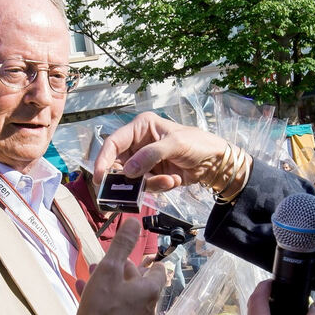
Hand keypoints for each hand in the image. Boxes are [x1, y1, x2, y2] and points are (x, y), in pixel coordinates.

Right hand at [71, 218, 165, 314]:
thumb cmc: (101, 306)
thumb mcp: (109, 269)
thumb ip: (122, 244)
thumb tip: (135, 221)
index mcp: (150, 290)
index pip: (159, 270)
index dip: (147, 260)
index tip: (133, 254)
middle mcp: (148, 306)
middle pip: (141, 282)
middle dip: (123, 269)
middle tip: (107, 261)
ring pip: (127, 294)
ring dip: (112, 281)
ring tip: (92, 272)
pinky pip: (118, 307)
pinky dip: (106, 296)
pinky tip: (85, 290)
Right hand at [92, 112, 227, 192]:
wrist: (215, 162)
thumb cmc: (197, 143)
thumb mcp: (175, 144)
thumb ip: (150, 155)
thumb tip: (128, 171)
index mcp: (140, 128)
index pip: (113, 142)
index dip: (103, 159)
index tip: (99, 177)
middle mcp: (138, 144)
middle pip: (119, 164)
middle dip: (127, 178)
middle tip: (136, 186)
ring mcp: (144, 161)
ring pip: (131, 179)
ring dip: (149, 183)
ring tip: (169, 180)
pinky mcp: (151, 175)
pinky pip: (145, 186)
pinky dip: (158, 186)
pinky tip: (174, 180)